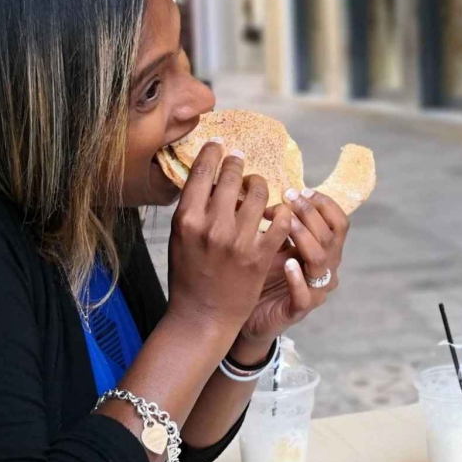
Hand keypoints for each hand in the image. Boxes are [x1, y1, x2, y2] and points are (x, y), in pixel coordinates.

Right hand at [167, 141, 293, 332]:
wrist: (201, 316)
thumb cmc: (188, 276)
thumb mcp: (181, 238)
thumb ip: (193, 209)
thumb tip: (207, 178)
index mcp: (186, 219)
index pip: (201, 172)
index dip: (213, 153)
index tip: (220, 144)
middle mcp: (211, 227)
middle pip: (231, 177)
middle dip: (237, 163)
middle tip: (240, 158)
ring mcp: (237, 241)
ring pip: (259, 194)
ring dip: (260, 185)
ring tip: (258, 186)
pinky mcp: (259, 256)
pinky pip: (278, 221)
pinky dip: (280, 213)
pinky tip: (277, 211)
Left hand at [235, 189, 349, 347]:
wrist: (245, 317)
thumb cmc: (260, 275)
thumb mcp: (271, 243)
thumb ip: (277, 221)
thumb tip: (265, 188)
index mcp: (324, 251)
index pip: (338, 223)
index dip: (325, 204)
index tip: (302, 190)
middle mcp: (325, 269)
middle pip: (331, 236)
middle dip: (310, 213)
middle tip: (289, 197)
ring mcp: (315, 291)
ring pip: (320, 261)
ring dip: (305, 237)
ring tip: (286, 223)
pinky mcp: (298, 310)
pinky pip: (304, 294)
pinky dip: (297, 278)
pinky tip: (287, 263)